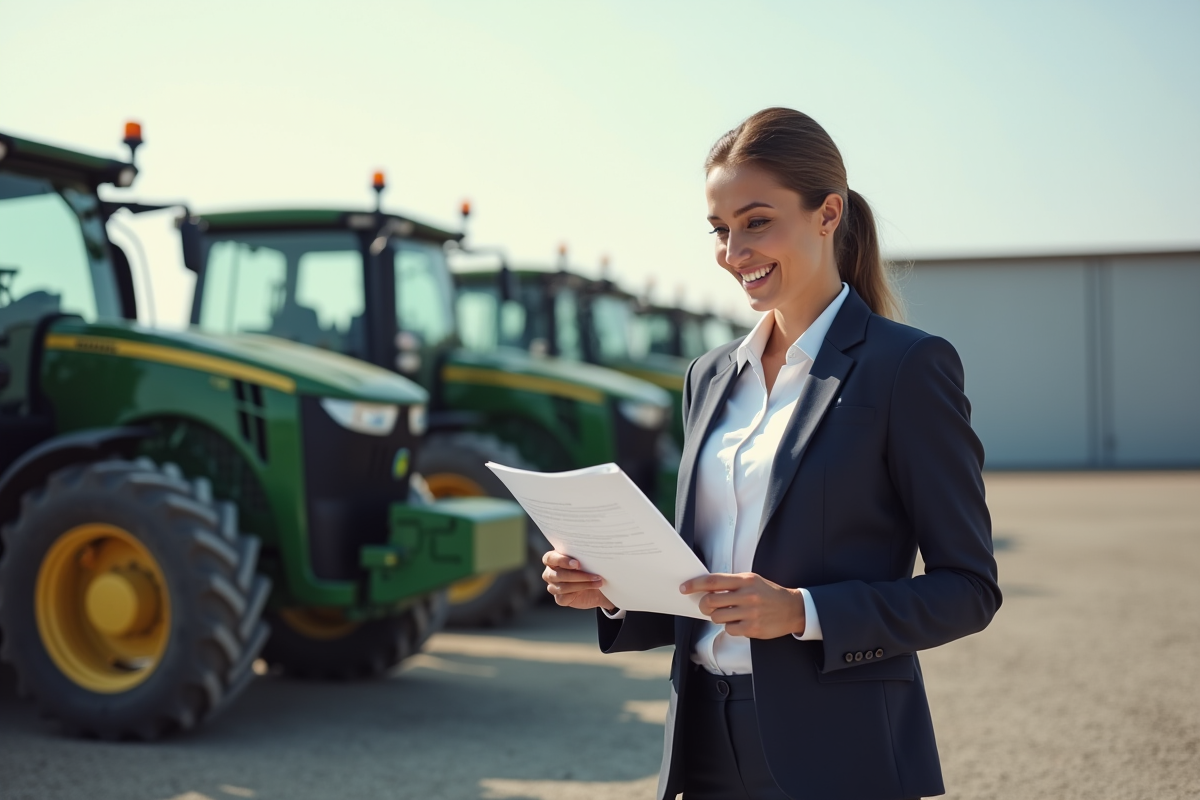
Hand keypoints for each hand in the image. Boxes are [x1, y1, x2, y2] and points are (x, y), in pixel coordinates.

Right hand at [542, 550, 614, 610]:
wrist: (596, 585)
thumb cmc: (589, 567)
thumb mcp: (586, 559)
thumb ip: (582, 555)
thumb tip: (592, 552)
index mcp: (552, 559)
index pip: (550, 558)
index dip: (561, 560)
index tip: (577, 563)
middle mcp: (550, 573)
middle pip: (558, 575)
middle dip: (577, 575)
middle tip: (594, 575)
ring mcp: (553, 587)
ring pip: (563, 587)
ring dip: (583, 584)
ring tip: (597, 582)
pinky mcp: (560, 599)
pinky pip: (564, 597)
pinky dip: (579, 592)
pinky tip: (591, 588)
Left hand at [680, 573, 805, 638]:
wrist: (793, 609)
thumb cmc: (768, 594)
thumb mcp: (752, 581)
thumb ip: (731, 583)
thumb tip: (706, 589)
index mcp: (745, 580)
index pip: (713, 581)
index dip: (695, 584)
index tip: (684, 588)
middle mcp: (747, 595)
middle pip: (711, 601)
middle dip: (703, 605)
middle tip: (705, 606)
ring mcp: (750, 613)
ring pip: (717, 617)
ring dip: (717, 617)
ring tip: (728, 614)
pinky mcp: (752, 628)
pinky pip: (729, 629)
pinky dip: (730, 627)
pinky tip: (739, 622)